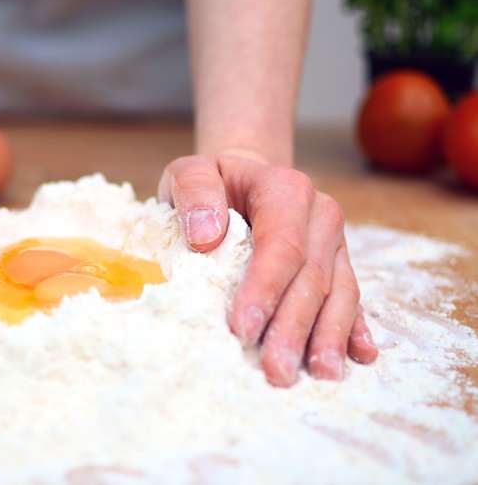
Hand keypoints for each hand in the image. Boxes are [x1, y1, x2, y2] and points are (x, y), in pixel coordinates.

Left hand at [159, 151, 377, 386]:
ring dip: (327, 336)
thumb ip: (194, 191)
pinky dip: (353, 328)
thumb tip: (207, 235)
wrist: (243, 178)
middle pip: (311, 276)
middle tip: (275, 370)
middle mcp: (319, 214)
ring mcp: (334, 242)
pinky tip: (358, 356)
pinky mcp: (338, 264)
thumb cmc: (212, 183)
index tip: (242, 328)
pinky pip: (351, 297)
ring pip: (338, 292)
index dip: (265, 288)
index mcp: (285, 189)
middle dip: (294, 326)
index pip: (280, 244)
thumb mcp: (189, 172)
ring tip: (318, 374)